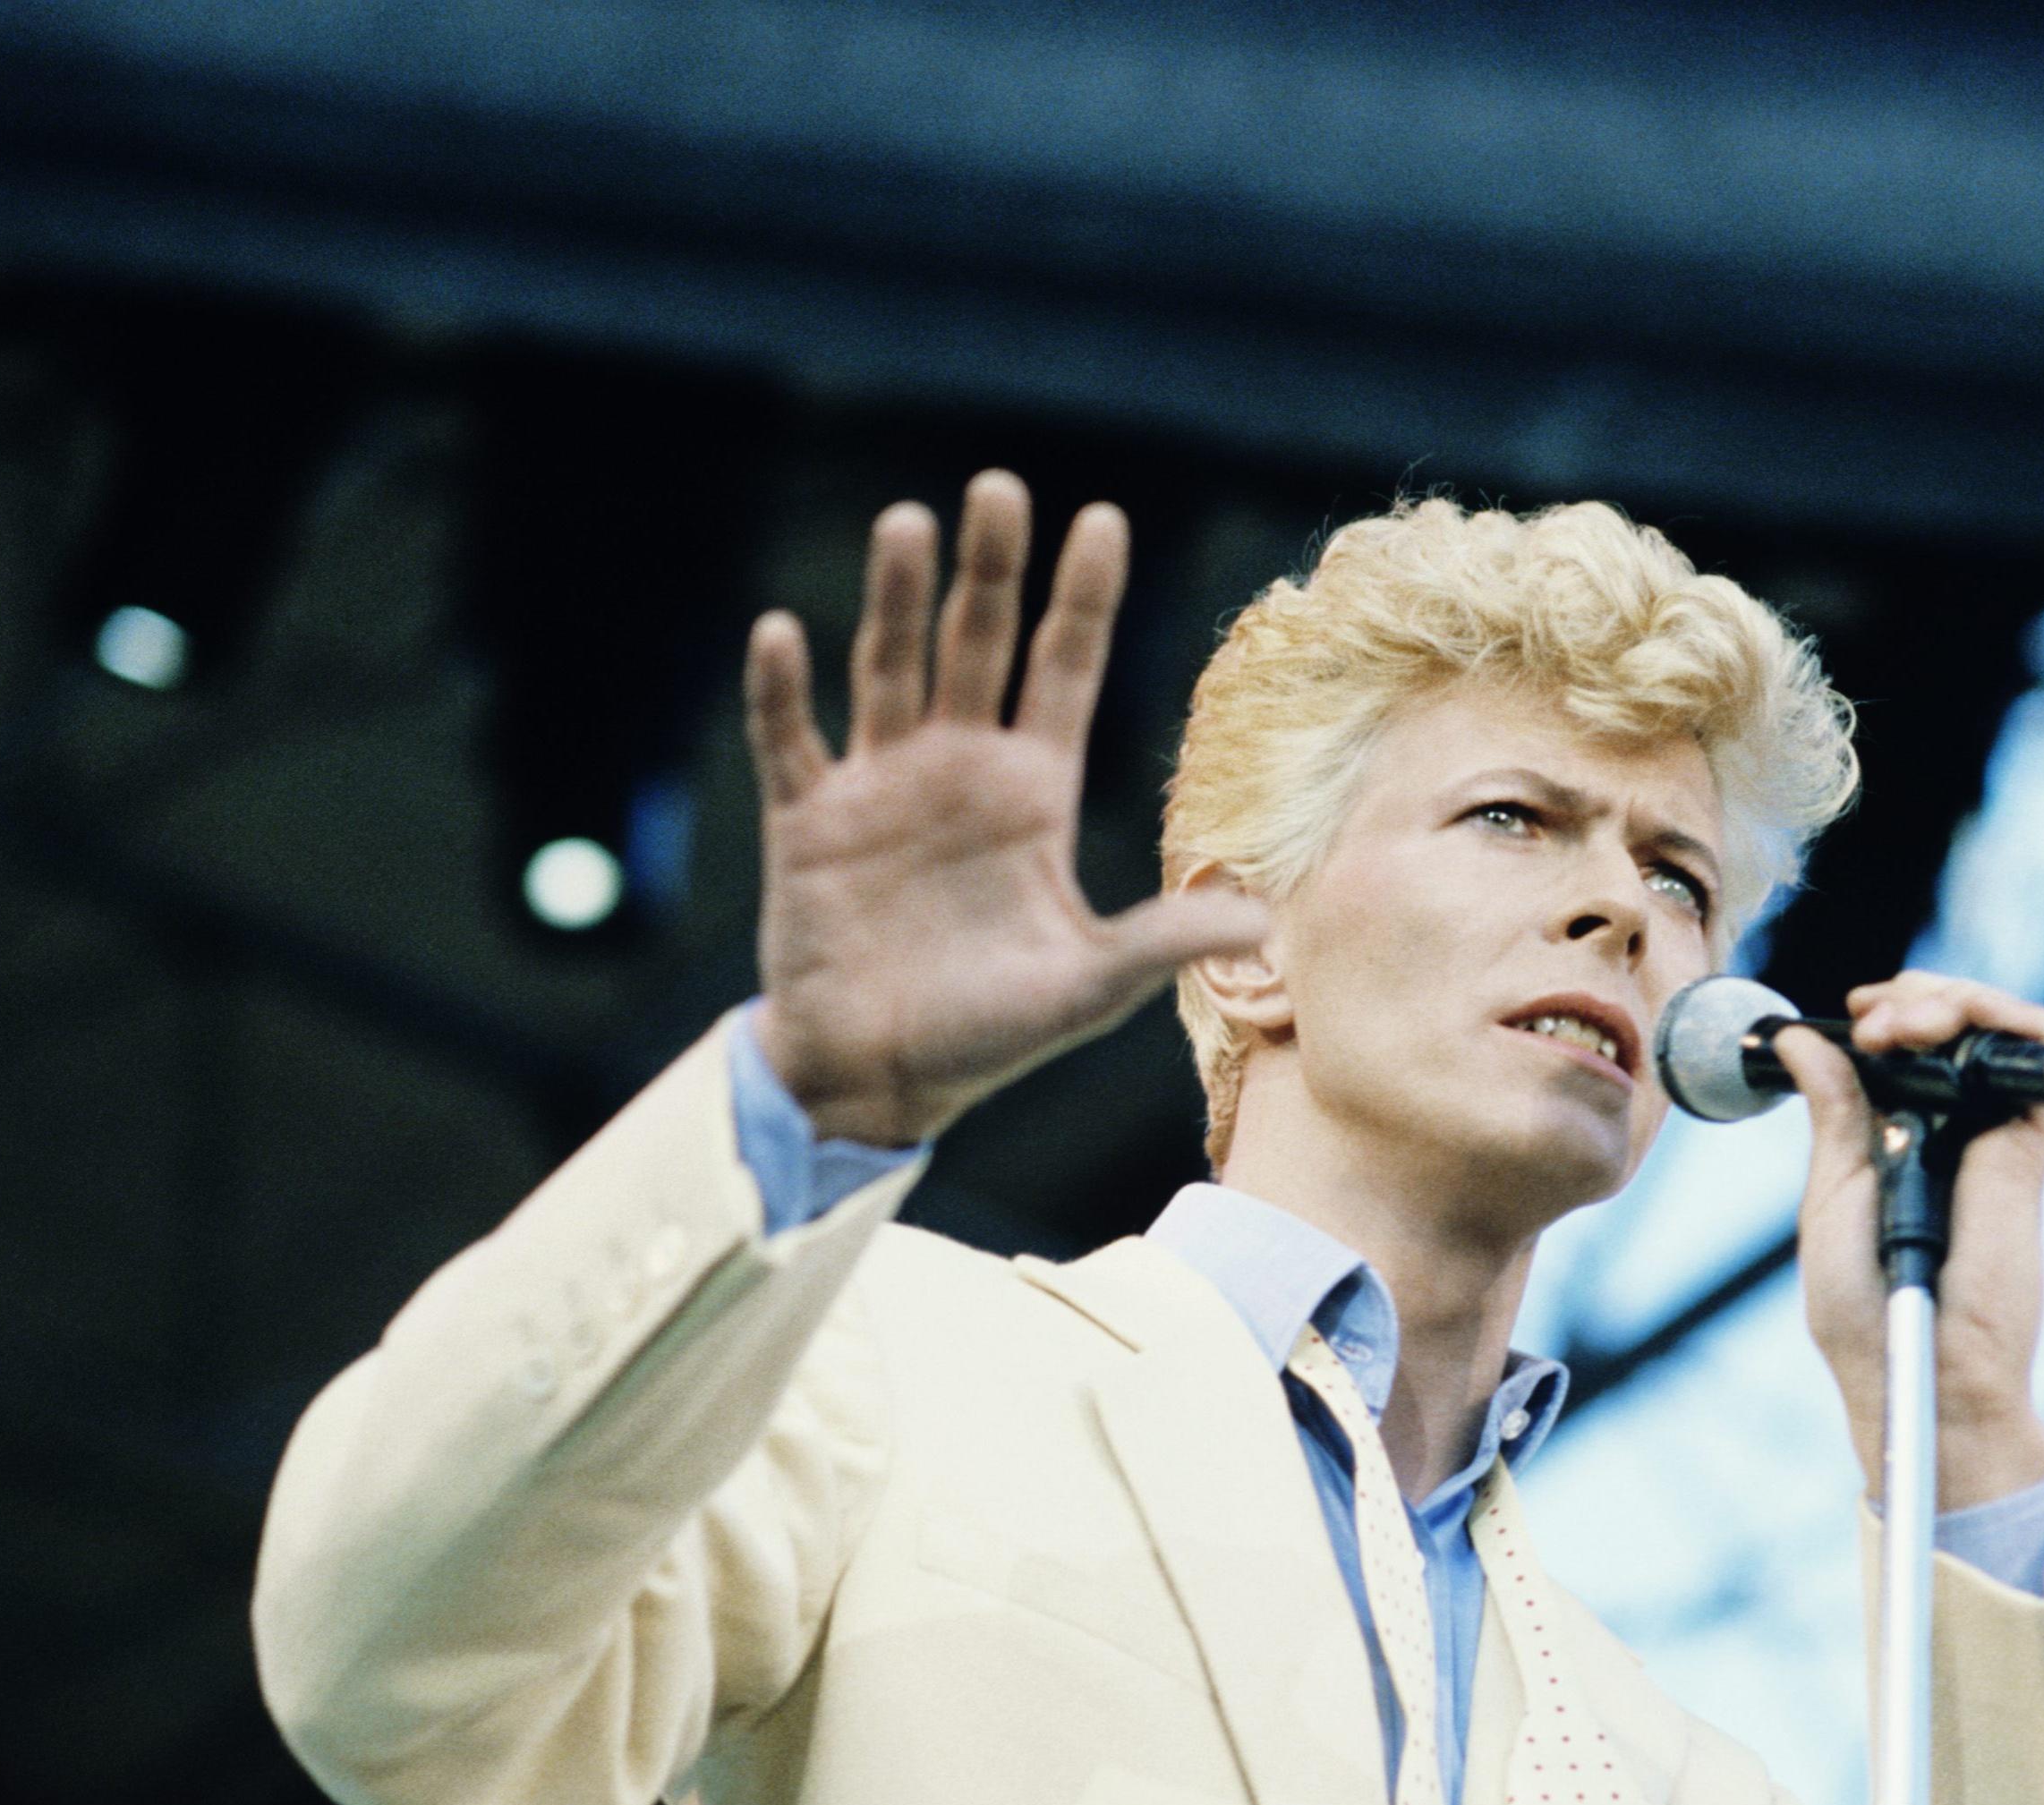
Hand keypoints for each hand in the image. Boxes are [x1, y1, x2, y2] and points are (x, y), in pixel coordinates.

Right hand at [744, 473, 1268, 1145]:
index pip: (1063, 671)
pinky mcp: (808, 823)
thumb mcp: (1089, 988)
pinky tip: (780, 632)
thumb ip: (1162, 941)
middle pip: (978, 645)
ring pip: (888, 670)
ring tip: (908, 523)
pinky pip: (790, 742)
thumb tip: (1263, 919)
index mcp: (1031, 793)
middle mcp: (958, 770)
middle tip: (998, 487)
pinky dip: (782, 692)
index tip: (1101, 518)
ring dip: (895, 600)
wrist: (879, 1079)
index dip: (1082, 598)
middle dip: (990, 569)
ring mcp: (879, 787)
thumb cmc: (988, 1033)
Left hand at [1775, 973, 2043, 1511]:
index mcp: (1895, 1139)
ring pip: (1999, 1031)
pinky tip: (1962, 1022)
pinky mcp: (2030, 1149)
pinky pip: (2043, 1063)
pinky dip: (2014, 1023)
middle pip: (1953, 1027)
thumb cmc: (1864, 1310)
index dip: (1885, 1013)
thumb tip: (1799, 1038)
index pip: (1903, 1047)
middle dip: (1915, 998)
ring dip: (1955, 1000)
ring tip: (1904, 1020)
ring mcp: (1993, 1137)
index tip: (1850, 1013)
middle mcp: (1950, 1130)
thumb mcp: (1832, 1193)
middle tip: (1872, 1015)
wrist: (1919, 1370)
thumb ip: (1833, 1112)